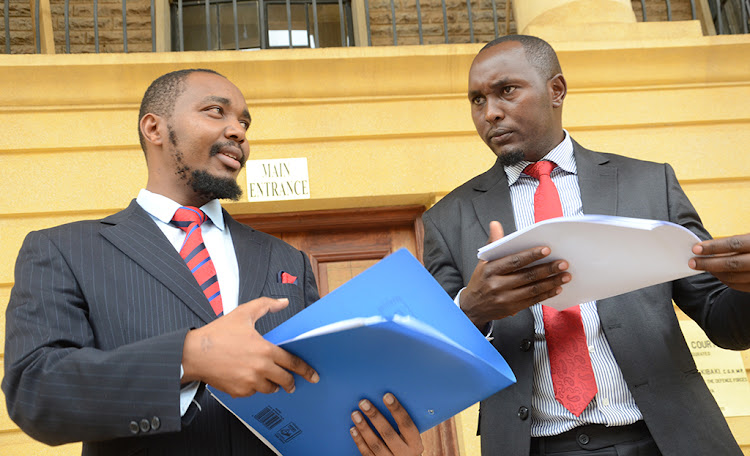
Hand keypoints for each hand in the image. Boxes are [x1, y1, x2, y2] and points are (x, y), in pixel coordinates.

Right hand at [181, 297, 318, 396]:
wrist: (193, 353)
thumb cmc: (217, 334)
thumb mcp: (243, 313)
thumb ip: (266, 305)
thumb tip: (283, 302)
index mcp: (265, 350)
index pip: (292, 363)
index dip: (305, 370)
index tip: (312, 375)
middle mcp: (260, 368)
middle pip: (285, 380)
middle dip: (290, 382)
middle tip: (292, 383)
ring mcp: (249, 382)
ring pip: (270, 388)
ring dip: (271, 384)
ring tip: (267, 378)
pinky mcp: (239, 391)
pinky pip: (253, 392)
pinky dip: (253, 387)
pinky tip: (248, 378)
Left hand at [350, 393, 422, 455]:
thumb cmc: (405, 447)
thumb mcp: (409, 439)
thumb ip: (401, 425)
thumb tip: (386, 399)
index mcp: (415, 444)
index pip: (406, 424)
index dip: (397, 409)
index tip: (386, 396)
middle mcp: (404, 454)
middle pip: (388, 433)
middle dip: (375, 416)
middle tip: (364, 402)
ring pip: (375, 444)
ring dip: (364, 427)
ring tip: (355, 414)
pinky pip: (367, 454)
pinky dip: (359, 441)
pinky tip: (353, 429)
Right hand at [460, 221, 569, 327]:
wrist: (473, 306)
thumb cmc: (482, 280)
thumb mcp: (484, 261)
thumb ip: (494, 243)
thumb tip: (495, 224)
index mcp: (491, 270)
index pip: (514, 261)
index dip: (531, 255)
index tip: (547, 250)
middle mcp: (497, 284)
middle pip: (527, 276)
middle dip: (547, 269)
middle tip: (563, 263)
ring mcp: (505, 298)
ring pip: (532, 289)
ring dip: (551, 282)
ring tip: (565, 276)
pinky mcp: (512, 308)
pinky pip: (532, 300)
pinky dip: (546, 294)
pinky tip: (556, 288)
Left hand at [690, 234, 749, 291]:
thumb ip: (736, 244)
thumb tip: (708, 247)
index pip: (734, 244)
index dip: (713, 246)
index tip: (696, 248)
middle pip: (732, 263)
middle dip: (708, 263)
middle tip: (692, 262)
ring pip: (733, 277)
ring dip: (714, 273)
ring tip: (701, 267)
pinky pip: (738, 286)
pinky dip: (725, 280)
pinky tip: (716, 274)